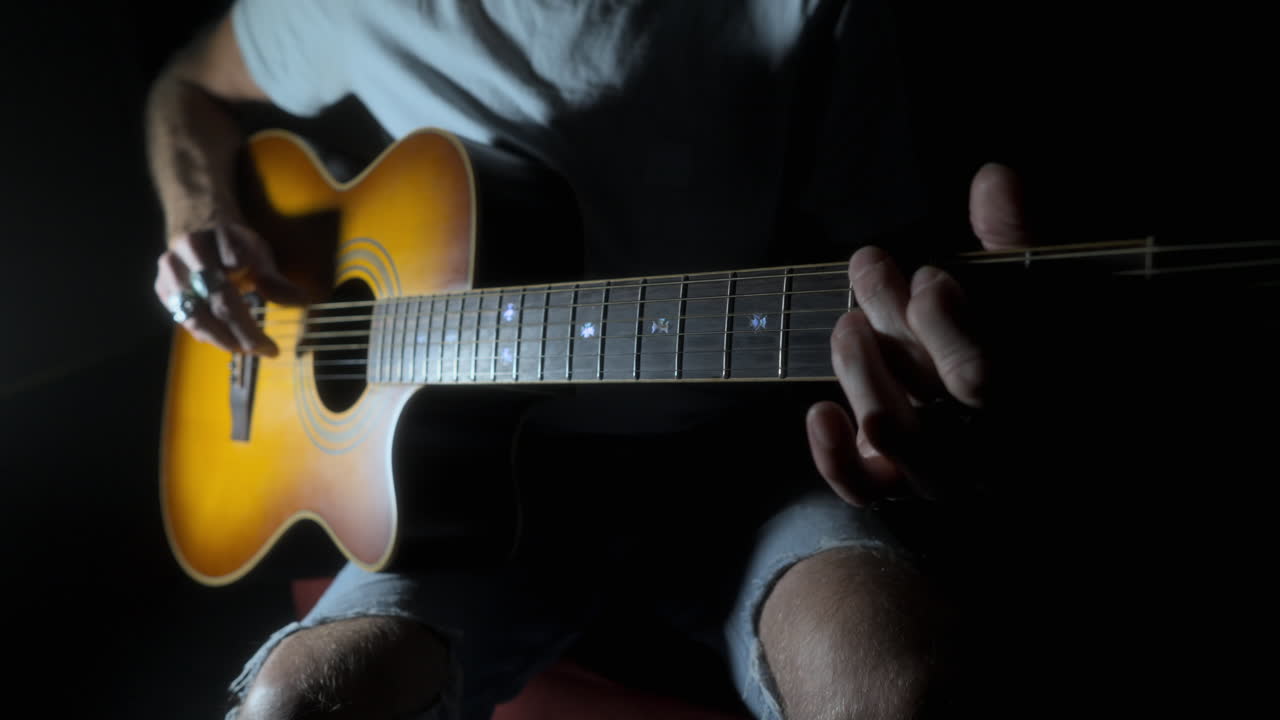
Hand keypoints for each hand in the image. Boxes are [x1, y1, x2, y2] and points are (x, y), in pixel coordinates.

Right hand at [154, 220, 306, 355]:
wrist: (197, 229)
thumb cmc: (233, 246)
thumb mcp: (258, 254)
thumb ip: (276, 280)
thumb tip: (305, 302)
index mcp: (212, 238)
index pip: (236, 282)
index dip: (257, 300)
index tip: (274, 334)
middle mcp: (184, 255)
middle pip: (217, 301)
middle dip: (242, 332)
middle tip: (265, 351)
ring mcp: (169, 273)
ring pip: (196, 317)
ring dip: (224, 339)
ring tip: (249, 350)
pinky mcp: (163, 289)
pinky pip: (185, 320)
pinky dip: (208, 335)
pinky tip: (229, 342)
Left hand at [807, 162, 1032, 505]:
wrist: (1024, 421)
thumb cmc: (1035, 343)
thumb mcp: (1034, 287)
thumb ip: (1014, 240)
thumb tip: (993, 177)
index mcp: (1035, 399)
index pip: (986, 381)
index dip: (950, 330)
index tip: (930, 277)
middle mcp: (990, 449)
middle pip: (934, 403)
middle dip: (896, 328)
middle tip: (870, 266)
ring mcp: (944, 474)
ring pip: (894, 439)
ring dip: (862, 375)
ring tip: (846, 322)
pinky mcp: (901, 487)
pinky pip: (863, 489)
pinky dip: (834, 457)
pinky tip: (818, 412)